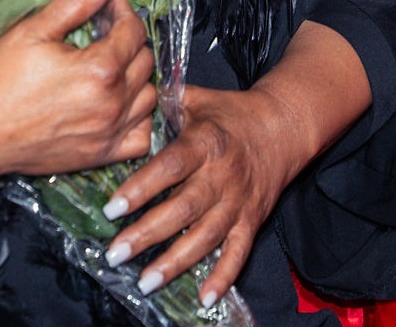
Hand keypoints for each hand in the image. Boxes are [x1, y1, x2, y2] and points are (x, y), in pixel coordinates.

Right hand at [0, 0, 156, 181]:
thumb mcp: (33, 30)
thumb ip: (77, 1)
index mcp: (100, 69)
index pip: (133, 30)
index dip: (121, 9)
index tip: (104, 3)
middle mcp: (113, 104)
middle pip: (145, 60)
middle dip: (128, 38)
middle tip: (101, 29)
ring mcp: (110, 134)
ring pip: (149, 97)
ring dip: (136, 76)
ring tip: (109, 64)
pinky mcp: (101, 156)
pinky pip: (142, 137)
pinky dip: (137, 117)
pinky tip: (117, 104)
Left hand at [100, 84, 297, 305]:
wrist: (283, 127)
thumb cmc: (230, 112)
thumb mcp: (197, 98)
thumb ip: (162, 100)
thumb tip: (126, 97)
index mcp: (204, 143)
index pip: (169, 168)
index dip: (140, 189)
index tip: (112, 209)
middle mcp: (221, 176)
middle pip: (182, 210)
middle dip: (147, 234)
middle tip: (116, 253)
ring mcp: (238, 203)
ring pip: (205, 238)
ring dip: (175, 262)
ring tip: (146, 282)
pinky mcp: (252, 221)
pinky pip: (238, 253)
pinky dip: (223, 276)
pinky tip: (204, 298)